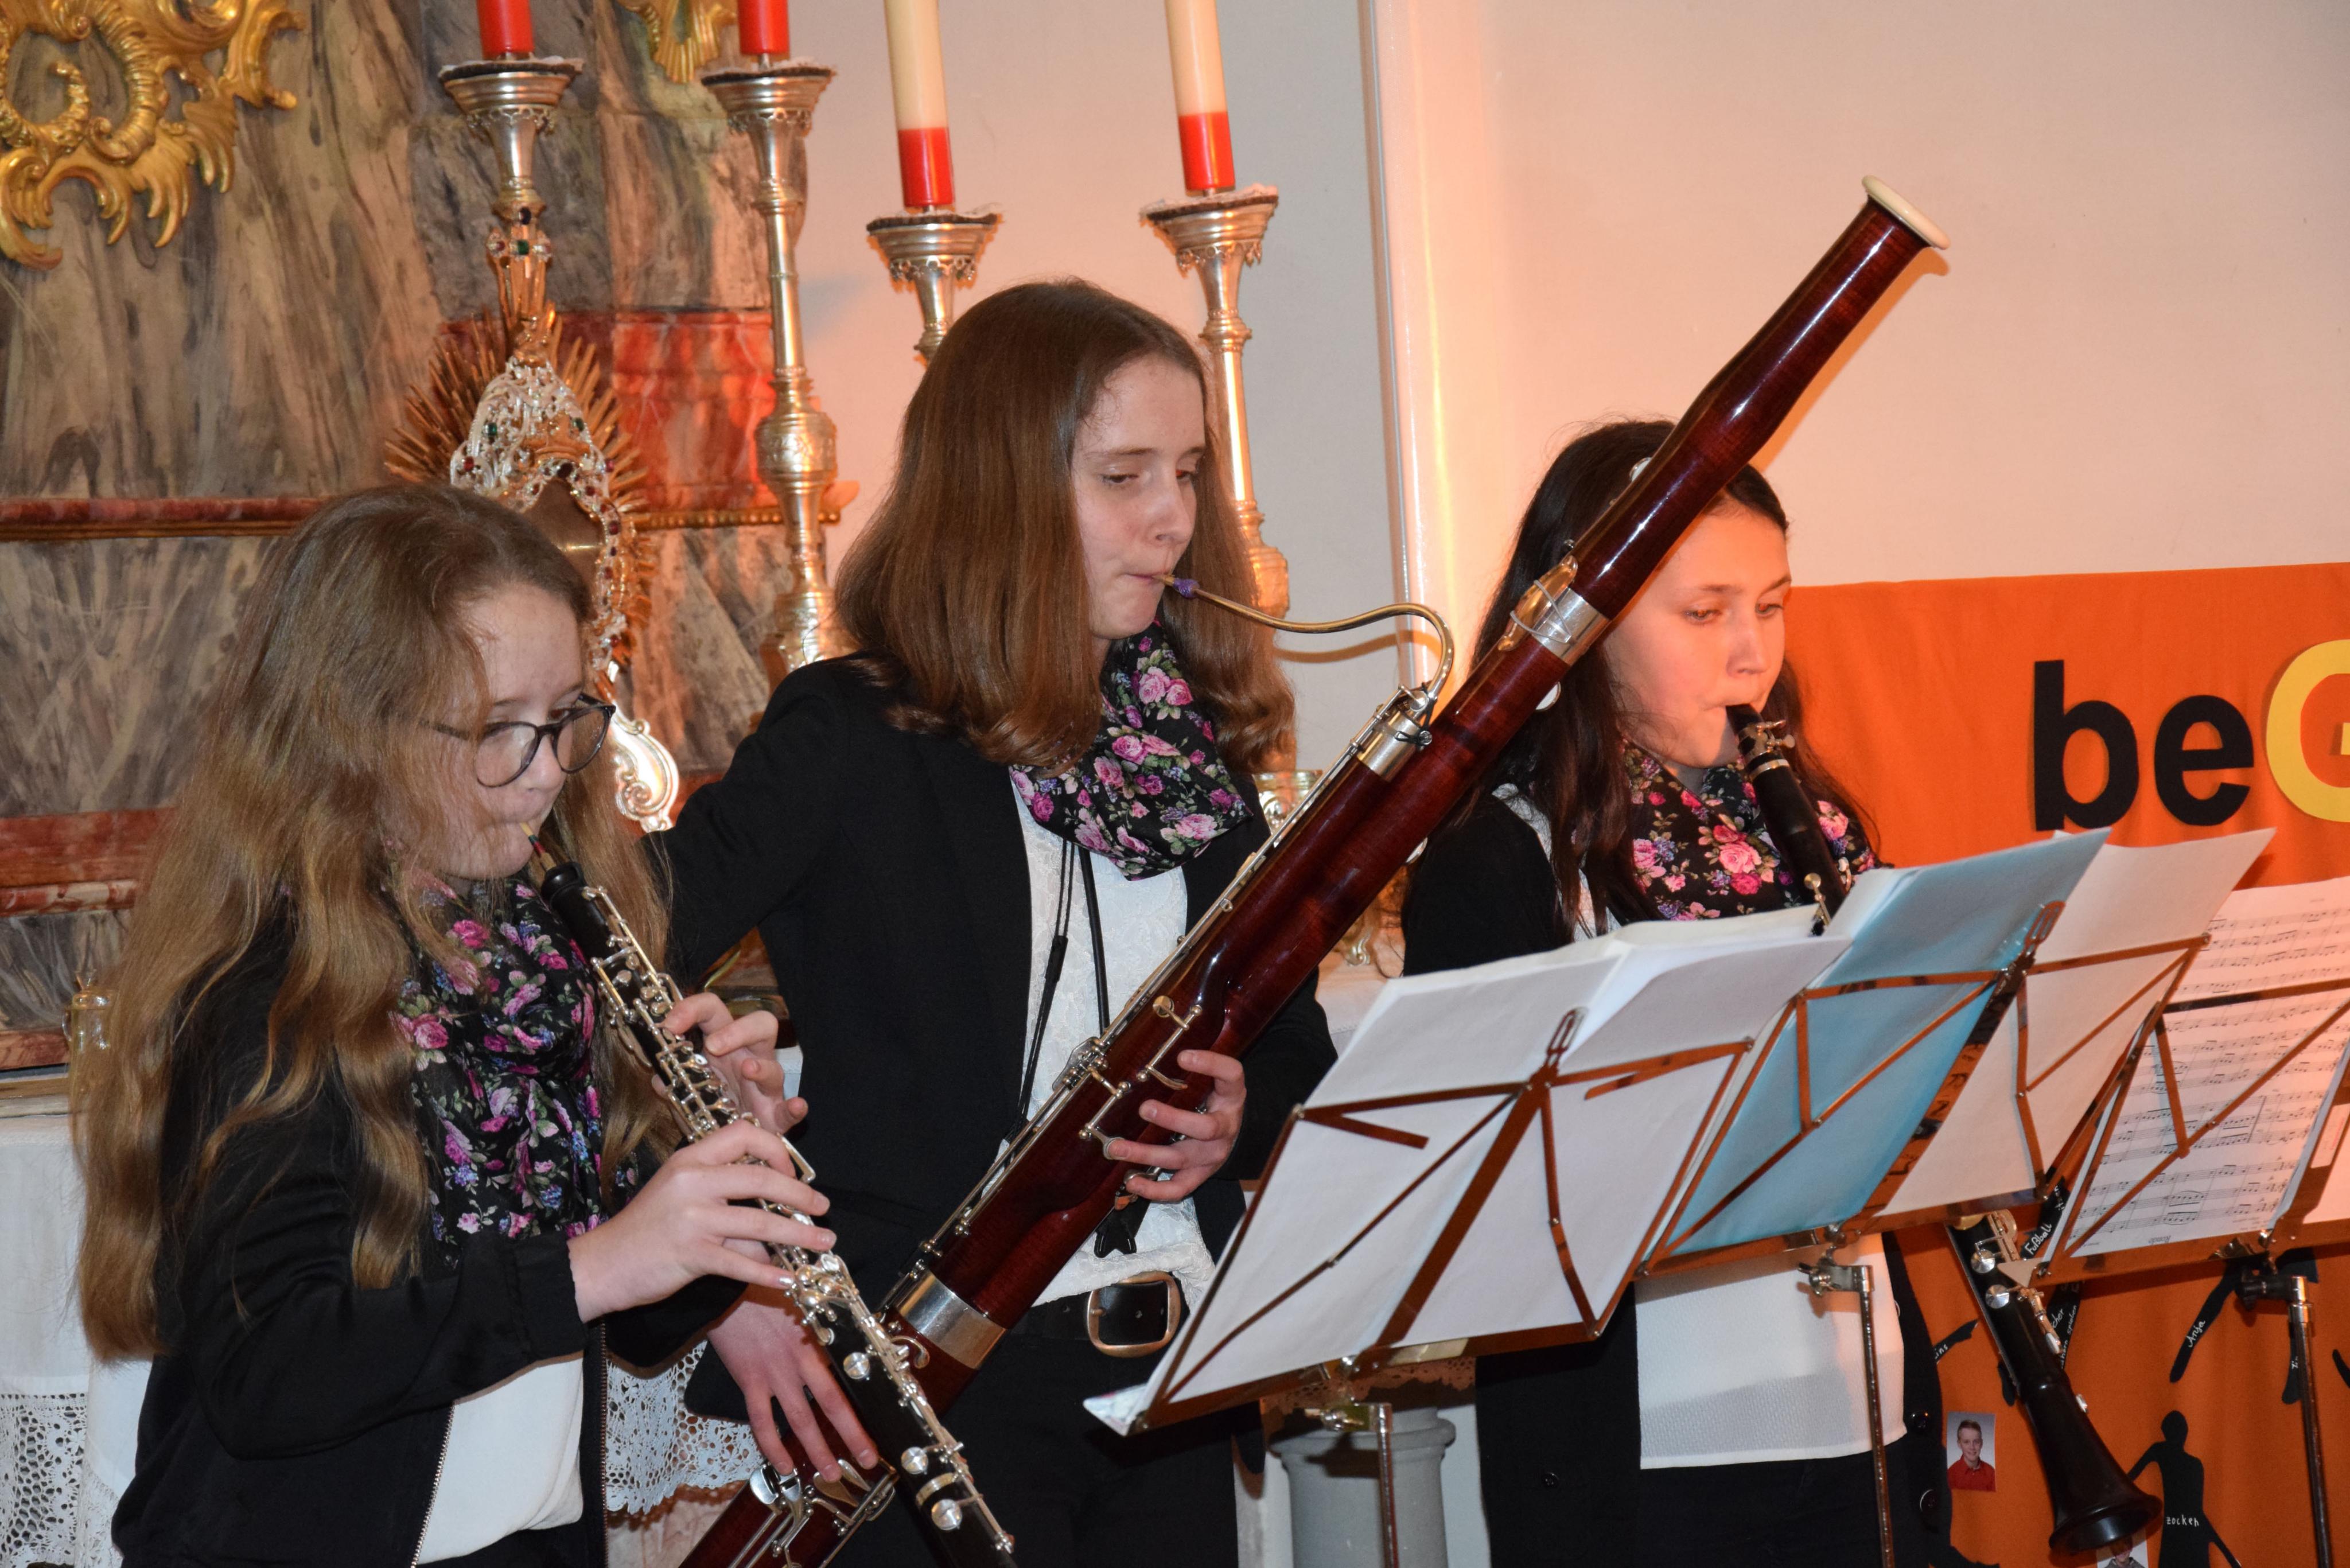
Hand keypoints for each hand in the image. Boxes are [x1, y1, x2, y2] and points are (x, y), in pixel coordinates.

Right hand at [568, 1121, 834, 1320]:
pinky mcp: (691, 1253)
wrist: (602, 1264)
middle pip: (762, 1178)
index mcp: (690, 1158)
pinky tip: (789, 1278)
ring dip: (798, 1235)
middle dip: (801, 1195)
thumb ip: (720, 1188)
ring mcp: (692, 1217)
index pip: (744, 1134)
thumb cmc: (645, 1228)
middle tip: (822, 1208)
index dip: (776, 1150)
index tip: (792, 1173)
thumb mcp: (679, 1192)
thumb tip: (773, 1201)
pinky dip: (769, 1272)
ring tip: (822, 1243)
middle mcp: (693, 1181)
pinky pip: (741, 1261)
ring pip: (760, 1221)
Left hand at [662, 992, 795, 1133]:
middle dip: (738, 1030)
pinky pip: (790, 1110)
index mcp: (722, 1046)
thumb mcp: (683, 1094)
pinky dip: (795, 1107)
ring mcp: (765, 1088)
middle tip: (713, 1045)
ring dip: (762, 1067)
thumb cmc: (708, 1110)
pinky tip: (795, 1106)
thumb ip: (671, 1084)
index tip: (669, 1025)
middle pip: (760, 1024)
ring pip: (775, 1066)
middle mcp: (748, 1059)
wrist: (725, 1146)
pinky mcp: (776, 1117)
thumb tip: (658, 1080)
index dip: (692, 1009)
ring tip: (747, 1070)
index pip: (713, 1011)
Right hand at [706, 1291, 879, 1481]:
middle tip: (867, 1461)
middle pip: (831, 1405)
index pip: (847, 1379)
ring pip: (799, 1420)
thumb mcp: (805, 1300)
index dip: (864, 1400)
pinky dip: (772, 1446)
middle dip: (852, 1436)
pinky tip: (783, 1464)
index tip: (879, 1417)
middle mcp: (799, 1362)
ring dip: (816, 1449)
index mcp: (818, 1341)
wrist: (729, 1286)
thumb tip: (849, 1333)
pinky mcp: (749, 1381)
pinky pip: (761, 1420)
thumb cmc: (769, 1285)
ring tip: (829, 1474)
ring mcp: (774, 1375)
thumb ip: (825, 1322)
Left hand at [1101, 1050, 1244, 1202]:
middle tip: (1145, 1108)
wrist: (1235, 1134)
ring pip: (1180, 1158)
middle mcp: (1225, 1127)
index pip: (1230, 1075)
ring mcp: (1211, 1155)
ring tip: (1117, 1147)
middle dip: (1172, 1119)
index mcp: (1231, 1096)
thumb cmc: (1216, 1101)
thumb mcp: (1215, 1080)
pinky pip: (1178, 1188)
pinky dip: (1154, 1190)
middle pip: (1205, 1128)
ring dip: (1146, 1153)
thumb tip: (1156, 1050)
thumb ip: (1195, 1068)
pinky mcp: (1199, 1175)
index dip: (1210, 1065)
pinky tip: (1132, 1182)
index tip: (1183, 1056)